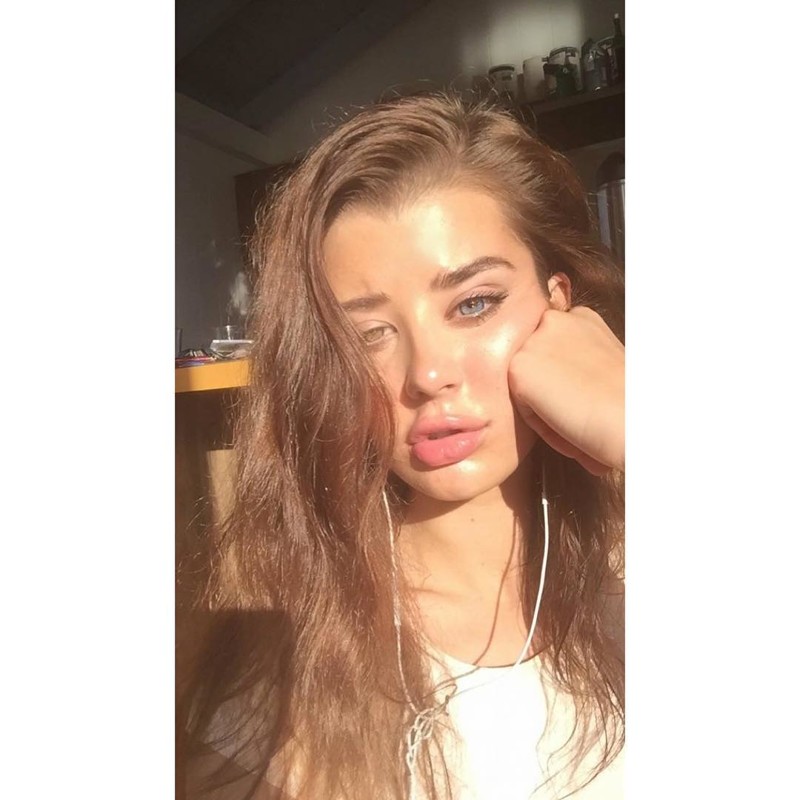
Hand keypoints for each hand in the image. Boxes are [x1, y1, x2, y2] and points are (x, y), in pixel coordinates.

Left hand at [508, 306, 623, 474]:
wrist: (634, 419)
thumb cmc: (627, 403)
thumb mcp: (605, 364)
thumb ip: (579, 360)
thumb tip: (558, 379)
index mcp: (580, 317)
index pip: (553, 350)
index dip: (566, 380)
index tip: (585, 397)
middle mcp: (554, 321)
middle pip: (536, 366)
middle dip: (550, 389)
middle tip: (579, 410)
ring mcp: (533, 341)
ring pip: (527, 387)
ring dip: (545, 407)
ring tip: (577, 418)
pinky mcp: (519, 366)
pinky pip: (520, 406)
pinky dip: (540, 423)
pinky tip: (567, 422)